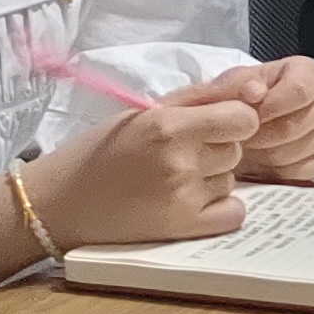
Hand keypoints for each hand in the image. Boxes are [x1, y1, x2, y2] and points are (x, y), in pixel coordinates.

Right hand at [29, 92, 255, 247]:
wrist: (57, 203)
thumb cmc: (100, 151)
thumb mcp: (144, 112)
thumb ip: (202, 96)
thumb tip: (257, 85)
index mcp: (167, 124)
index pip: (244, 117)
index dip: (233, 120)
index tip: (213, 125)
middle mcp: (179, 159)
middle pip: (238, 148)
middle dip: (217, 148)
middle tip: (178, 155)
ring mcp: (183, 196)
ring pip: (233, 178)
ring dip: (212, 178)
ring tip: (172, 180)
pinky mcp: (182, 228)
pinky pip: (234, 213)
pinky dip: (220, 209)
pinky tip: (191, 203)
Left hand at [199, 56, 313, 182]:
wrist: (253, 115)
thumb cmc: (249, 94)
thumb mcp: (235, 81)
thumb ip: (236, 83)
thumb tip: (253, 92)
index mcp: (311, 74)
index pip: (299, 90)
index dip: (268, 106)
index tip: (246, 115)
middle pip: (294, 126)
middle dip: (258, 134)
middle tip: (238, 134)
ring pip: (292, 153)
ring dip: (261, 153)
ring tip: (247, 143)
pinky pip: (295, 173)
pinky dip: (271, 170)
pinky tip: (259, 157)